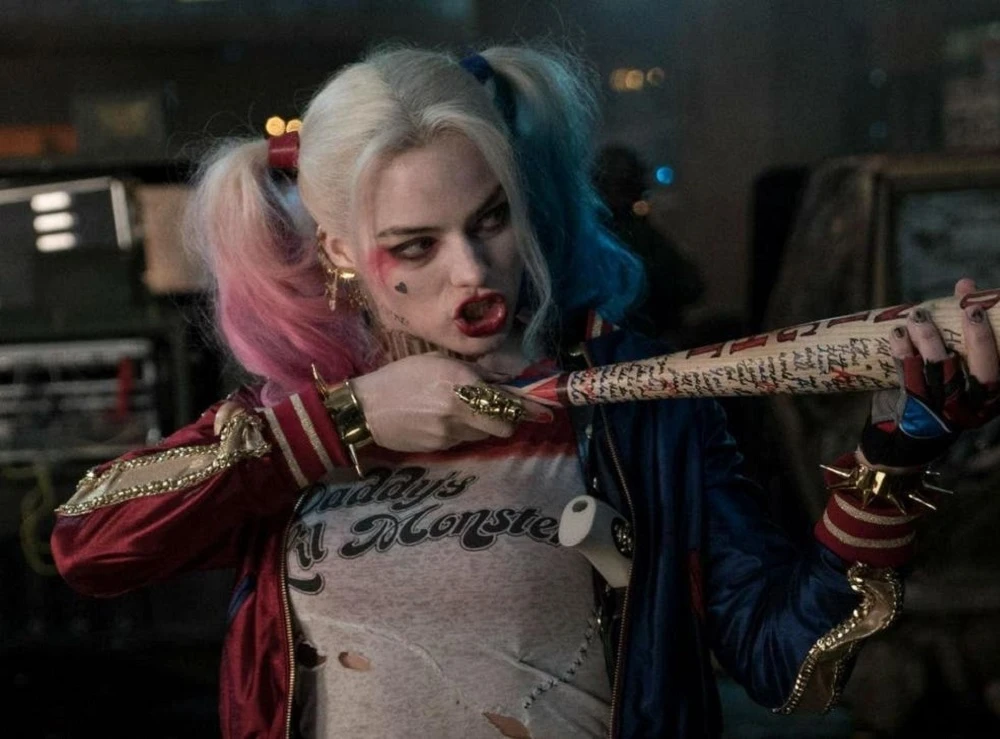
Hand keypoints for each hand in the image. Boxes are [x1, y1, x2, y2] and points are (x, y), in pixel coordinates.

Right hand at [350, 353, 553, 452]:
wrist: (367, 408)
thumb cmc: (402, 377)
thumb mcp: (439, 362)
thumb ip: (477, 372)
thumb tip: (508, 379)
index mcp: (461, 381)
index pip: (506, 398)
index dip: (530, 407)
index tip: (547, 411)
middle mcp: (459, 408)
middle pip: (504, 425)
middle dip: (509, 420)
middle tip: (504, 412)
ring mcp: (450, 432)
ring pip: (486, 435)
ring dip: (486, 426)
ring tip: (467, 412)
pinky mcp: (441, 448)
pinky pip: (465, 441)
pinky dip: (465, 432)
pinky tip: (445, 421)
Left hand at [860, 278, 999, 468]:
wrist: (900, 445)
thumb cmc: (932, 397)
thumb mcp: (955, 368)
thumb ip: (961, 332)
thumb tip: (965, 285)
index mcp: (991, 398)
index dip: (995, 336)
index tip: (982, 305)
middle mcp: (974, 408)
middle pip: (986, 372)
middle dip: (979, 337)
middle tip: (969, 308)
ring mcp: (945, 412)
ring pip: (942, 371)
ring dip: (931, 338)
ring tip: (919, 315)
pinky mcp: (915, 413)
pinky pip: (910, 379)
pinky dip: (904, 353)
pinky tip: (898, 334)